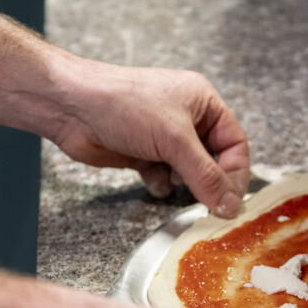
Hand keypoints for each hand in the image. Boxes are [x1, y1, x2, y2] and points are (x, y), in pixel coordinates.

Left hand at [49, 58, 249, 216]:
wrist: (72, 108)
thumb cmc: (124, 106)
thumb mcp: (174, 140)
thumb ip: (205, 175)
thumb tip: (230, 205)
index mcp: (203, 102)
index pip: (235, 142)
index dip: (236, 172)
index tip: (231, 200)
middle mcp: (187, 118)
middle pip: (213, 159)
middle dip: (208, 180)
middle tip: (207, 203)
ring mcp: (164, 136)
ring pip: (188, 170)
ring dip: (183, 181)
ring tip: (171, 178)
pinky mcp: (144, 152)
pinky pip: (165, 175)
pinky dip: (161, 182)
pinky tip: (151, 179)